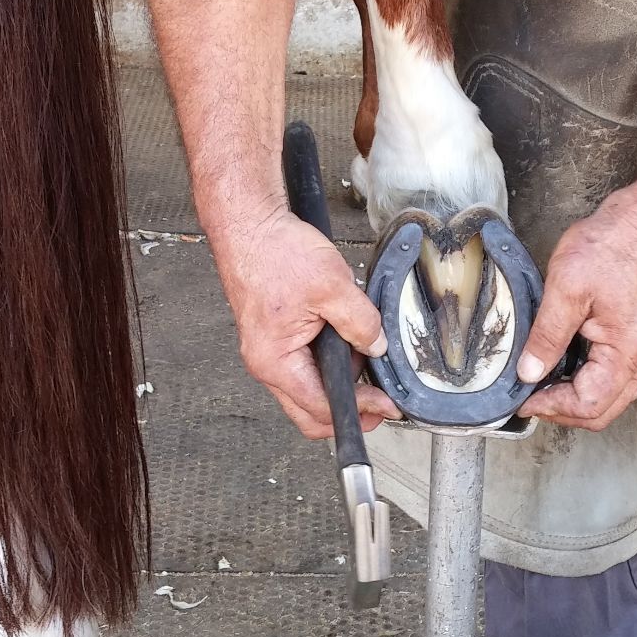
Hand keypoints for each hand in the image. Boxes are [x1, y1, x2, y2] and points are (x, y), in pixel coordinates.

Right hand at [211, 201, 400, 438]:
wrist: (249, 225)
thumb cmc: (275, 252)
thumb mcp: (333, 286)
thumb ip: (361, 322)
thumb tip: (377, 347)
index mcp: (275, 362)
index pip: (321, 407)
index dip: (360, 410)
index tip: (387, 406)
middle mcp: (265, 364)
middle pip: (308, 411)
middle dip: (347, 410)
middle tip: (379, 404)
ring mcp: (267, 351)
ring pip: (306, 388)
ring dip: (338, 383)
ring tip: (365, 358)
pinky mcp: (272, 337)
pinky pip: (302, 365)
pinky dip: (326, 362)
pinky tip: (345, 340)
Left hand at [517, 194, 636, 429]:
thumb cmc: (611, 247)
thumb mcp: (567, 288)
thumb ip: (547, 335)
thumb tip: (529, 372)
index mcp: (626, 352)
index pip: (589, 404)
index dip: (552, 407)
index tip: (524, 399)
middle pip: (602, 412)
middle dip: (563, 411)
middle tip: (530, 399)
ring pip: (609, 399)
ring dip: (574, 399)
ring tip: (542, 385)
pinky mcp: (636, 342)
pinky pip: (612, 379)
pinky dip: (586, 383)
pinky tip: (562, 368)